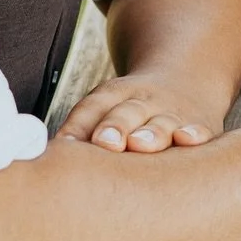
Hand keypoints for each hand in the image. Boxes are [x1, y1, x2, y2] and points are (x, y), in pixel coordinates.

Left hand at [56, 74, 224, 152]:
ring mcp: (173, 114)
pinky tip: (191, 140)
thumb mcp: (105, 107)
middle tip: (105, 142)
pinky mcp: (200, 127)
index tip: (66, 144)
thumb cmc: (131, 110)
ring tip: (143, 143)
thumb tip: (40, 161)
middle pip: (126, 113)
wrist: (188, 78)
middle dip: (116, 127)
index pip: (93, 108)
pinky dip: (195, 134)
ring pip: (161, 123)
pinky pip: (198, 130)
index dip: (81, 124)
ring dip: (152, 133)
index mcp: (114, 96)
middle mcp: (143, 102)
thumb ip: (79, 130)